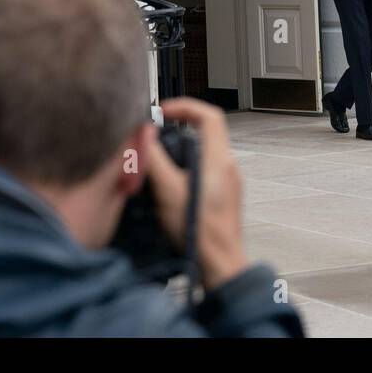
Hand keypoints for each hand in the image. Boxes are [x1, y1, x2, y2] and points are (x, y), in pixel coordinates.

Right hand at [146, 97, 248, 289]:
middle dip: (175, 132)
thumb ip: (154, 158)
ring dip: (176, 154)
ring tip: (153, 166)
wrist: (220, 265)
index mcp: (219, 159)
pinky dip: (182, 171)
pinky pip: (202, 172)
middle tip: (152, 140)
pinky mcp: (221, 197)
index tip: (161, 113)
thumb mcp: (168, 190)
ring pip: (201, 154)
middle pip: (203, 134)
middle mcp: (227, 166)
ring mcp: (227, 183)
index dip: (184, 107)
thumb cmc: (199, 230)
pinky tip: (164, 188)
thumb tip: (143, 134)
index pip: (209, 116)